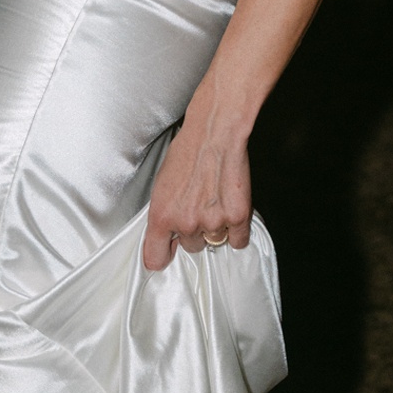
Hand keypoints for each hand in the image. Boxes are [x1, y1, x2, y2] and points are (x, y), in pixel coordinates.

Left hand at [141, 115, 251, 272]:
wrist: (214, 133)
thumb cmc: (187, 151)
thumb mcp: (161, 185)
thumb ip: (164, 213)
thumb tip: (168, 234)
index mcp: (161, 217)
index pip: (155, 259)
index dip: (164, 254)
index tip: (169, 249)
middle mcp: (186, 224)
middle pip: (191, 247)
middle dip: (195, 231)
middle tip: (200, 206)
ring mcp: (212, 223)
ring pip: (214, 242)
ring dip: (216, 228)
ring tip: (217, 201)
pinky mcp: (237, 217)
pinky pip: (238, 240)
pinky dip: (237, 230)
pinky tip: (232, 209)